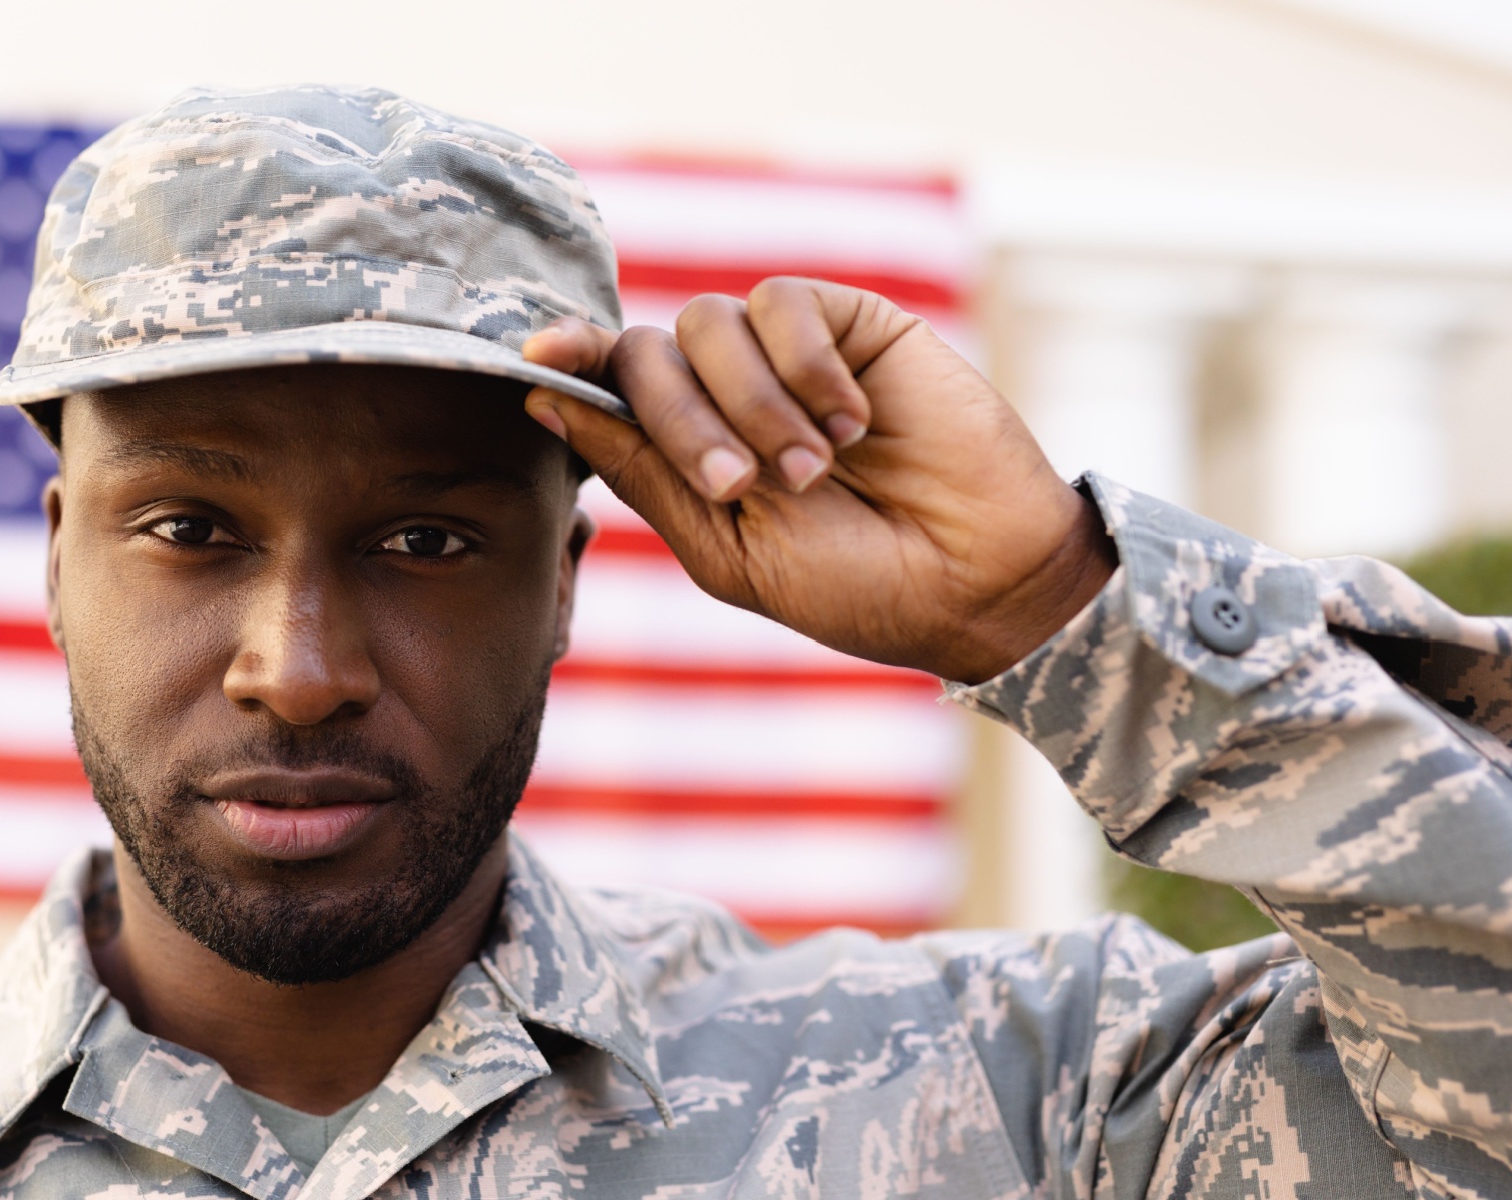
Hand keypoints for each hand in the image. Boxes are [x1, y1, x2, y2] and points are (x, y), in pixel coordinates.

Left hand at [521, 279, 1115, 683]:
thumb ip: (643, 471)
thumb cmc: (853, 585)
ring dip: (751, 405)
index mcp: (690, 451)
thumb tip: (546, 399)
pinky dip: (805, 366)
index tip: (536, 358)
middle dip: (680, 421)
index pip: (610, 384)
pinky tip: (851, 421)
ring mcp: (789, 355)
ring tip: (815, 469)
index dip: (570, 361)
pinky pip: (783, 302)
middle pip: (647, 353)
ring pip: (707, 325)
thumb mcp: (727, 548)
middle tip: (742, 485)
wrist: (975, 583)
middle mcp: (729, 394)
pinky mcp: (851, 323)